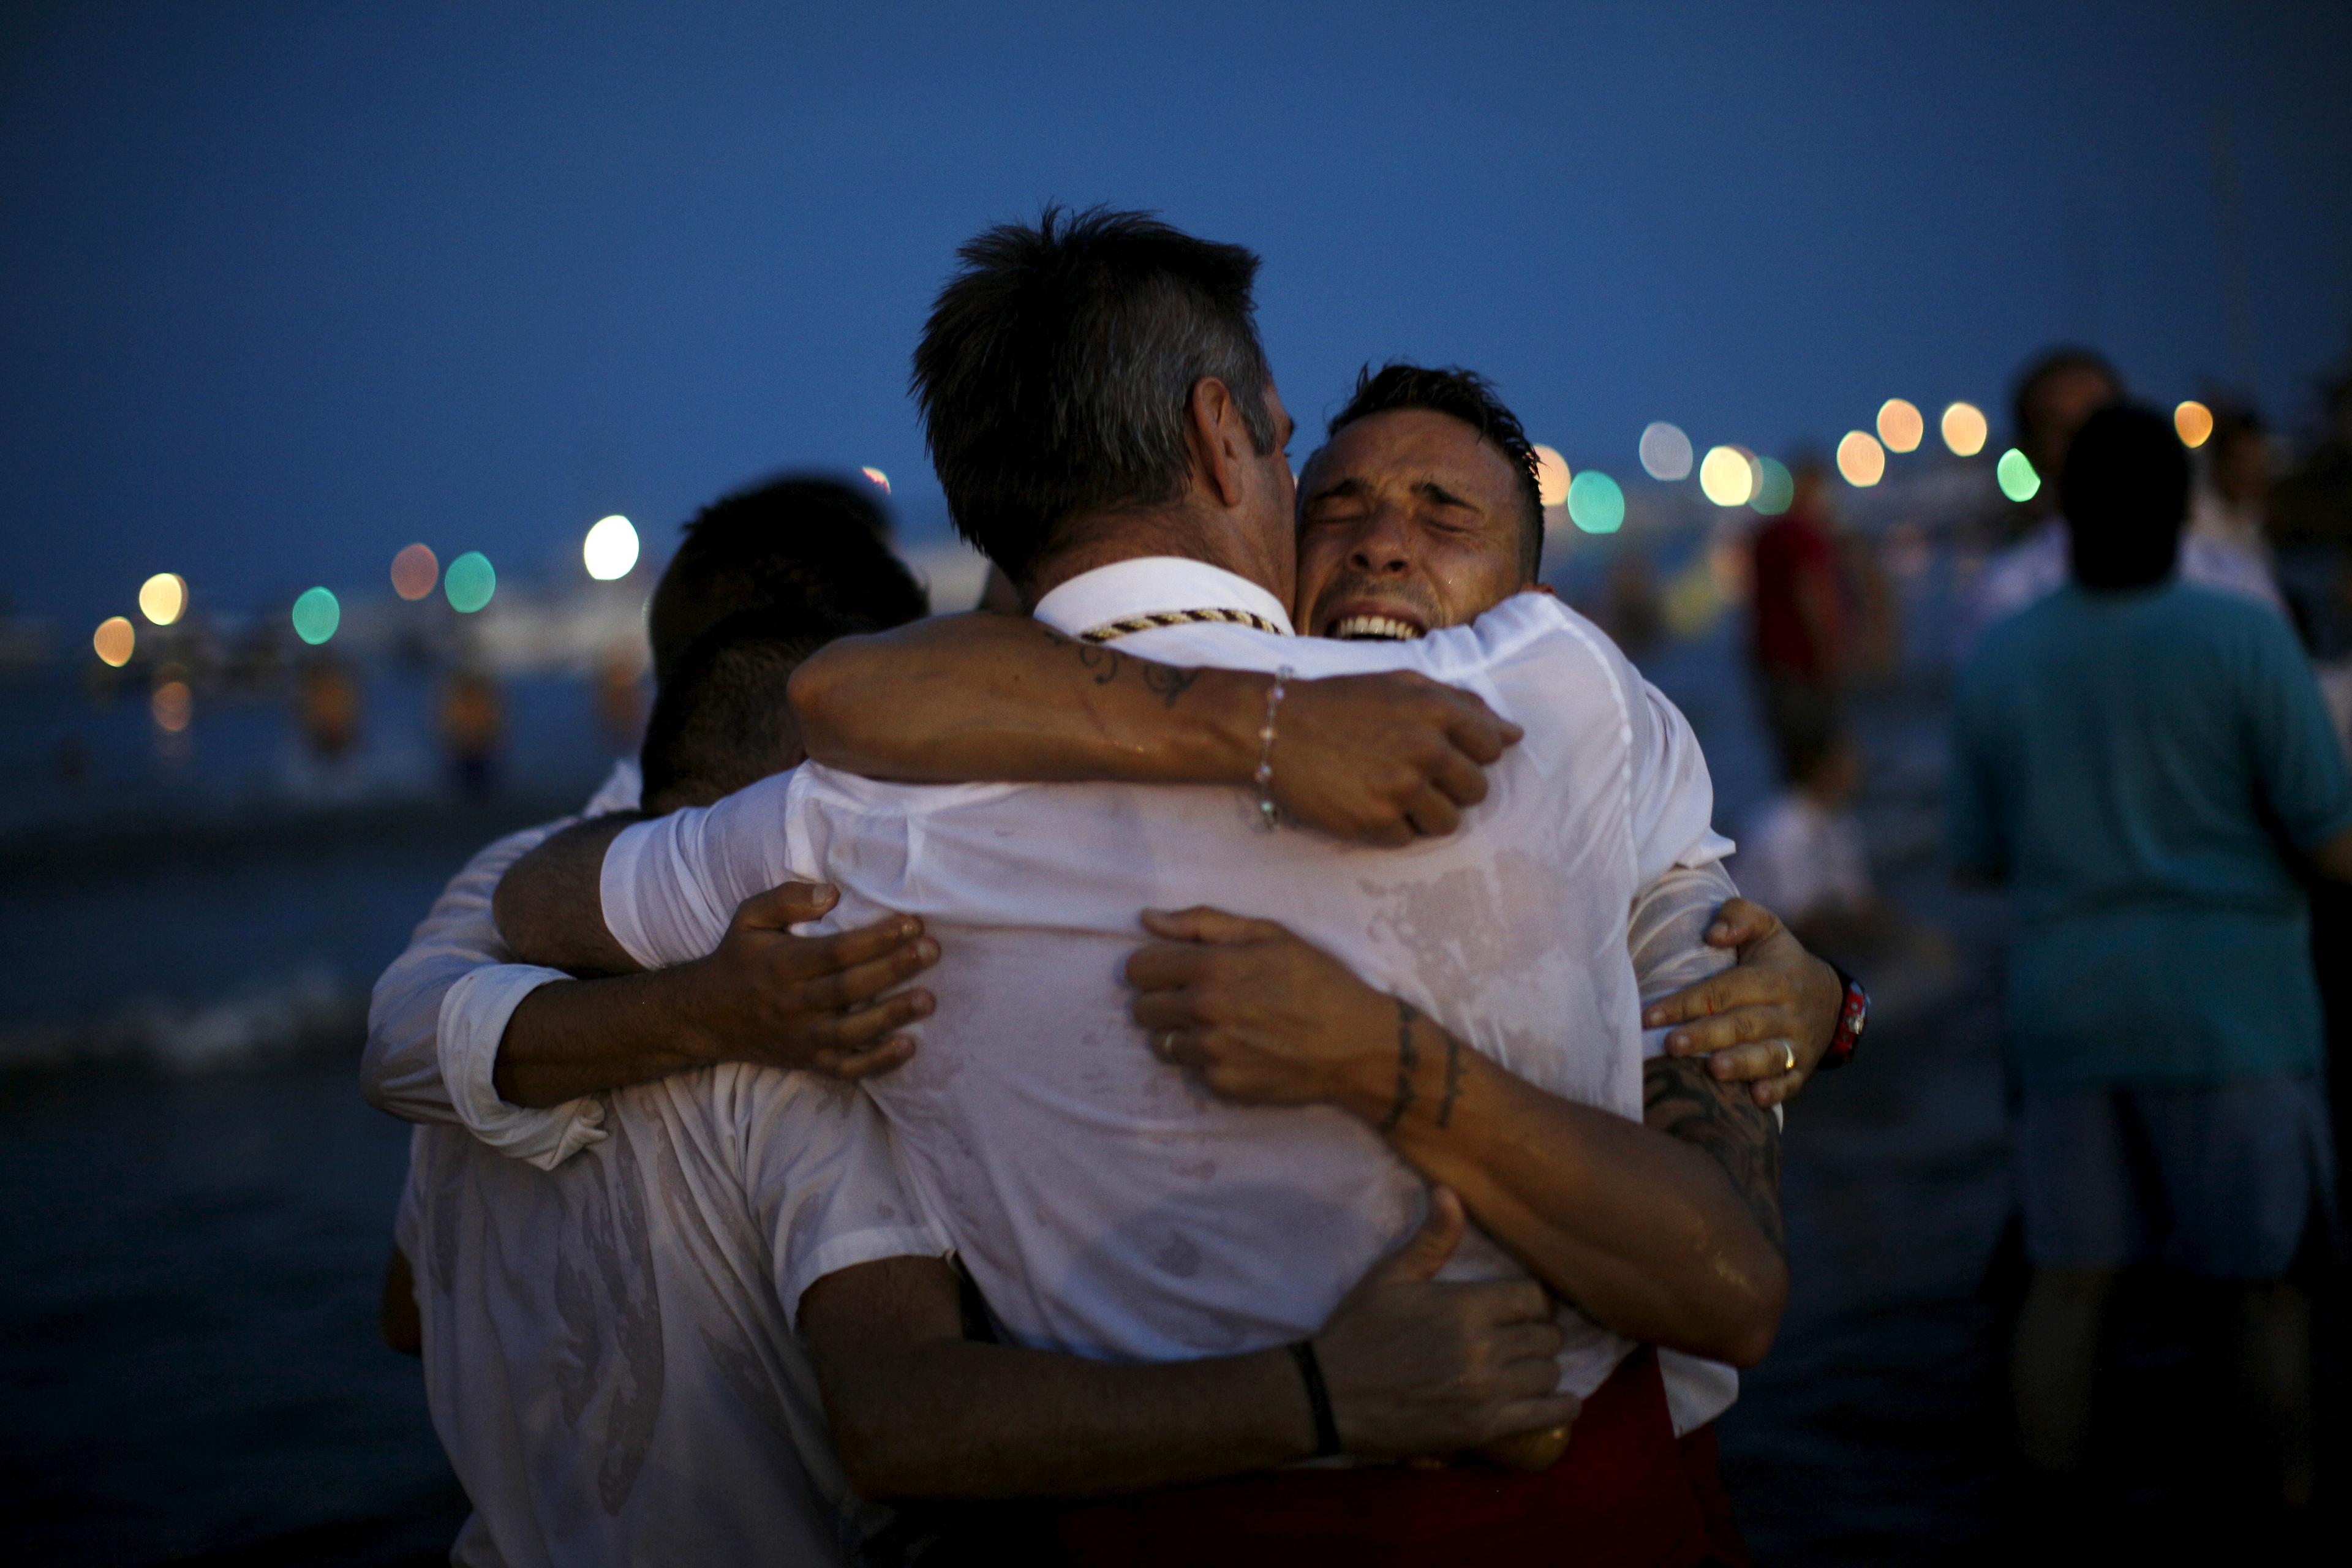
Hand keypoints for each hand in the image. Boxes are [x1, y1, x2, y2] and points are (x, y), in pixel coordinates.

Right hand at [676, 882, 938, 1079]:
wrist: (706, 1017)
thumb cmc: (740, 958)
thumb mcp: (749, 917)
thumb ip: (786, 898)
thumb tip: (832, 892)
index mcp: (781, 964)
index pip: (835, 951)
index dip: (875, 938)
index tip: (912, 922)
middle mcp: (792, 1004)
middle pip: (849, 988)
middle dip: (894, 969)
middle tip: (932, 950)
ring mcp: (802, 1037)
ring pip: (852, 1032)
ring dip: (892, 1016)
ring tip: (928, 999)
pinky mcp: (809, 1061)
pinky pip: (846, 1068)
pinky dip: (878, 1063)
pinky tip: (909, 1047)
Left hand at [1125, 907, 1394, 1115]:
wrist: (1355, 1044)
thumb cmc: (1317, 980)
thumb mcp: (1268, 934)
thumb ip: (1202, 923)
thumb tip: (1147, 918)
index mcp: (1210, 967)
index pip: (1138, 968)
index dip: (1153, 965)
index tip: (1173, 968)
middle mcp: (1203, 1011)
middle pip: (1141, 1008)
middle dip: (1162, 1000)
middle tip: (1195, 997)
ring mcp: (1211, 1052)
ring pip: (1160, 1043)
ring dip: (1179, 1033)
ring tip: (1217, 1025)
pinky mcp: (1222, 1084)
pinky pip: (1191, 1070)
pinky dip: (1206, 1059)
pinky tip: (1238, 1048)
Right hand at [1266, 672, 1521, 845]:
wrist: (1274, 728)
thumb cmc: (1340, 703)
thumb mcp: (1401, 684)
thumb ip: (1462, 704)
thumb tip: (1513, 734)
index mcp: (1437, 710)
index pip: (1492, 746)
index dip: (1469, 752)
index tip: (1439, 751)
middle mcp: (1426, 750)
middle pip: (1477, 790)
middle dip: (1451, 786)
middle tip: (1411, 774)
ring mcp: (1402, 789)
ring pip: (1448, 822)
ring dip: (1425, 813)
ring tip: (1389, 791)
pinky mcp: (1377, 823)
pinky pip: (1409, 839)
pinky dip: (1391, 827)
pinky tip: (1365, 802)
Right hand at [1312, 1187, 1578, 1460]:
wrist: (1330, 1396)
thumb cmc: (1360, 1332)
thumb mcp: (1390, 1277)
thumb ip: (1432, 1239)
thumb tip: (1450, 1191)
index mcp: (1465, 1306)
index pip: (1535, 1297)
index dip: (1534, 1301)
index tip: (1524, 1307)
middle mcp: (1484, 1348)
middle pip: (1547, 1336)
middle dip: (1540, 1334)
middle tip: (1525, 1338)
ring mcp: (1487, 1391)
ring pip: (1549, 1373)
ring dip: (1544, 1368)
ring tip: (1528, 1367)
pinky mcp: (1484, 1428)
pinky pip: (1547, 1417)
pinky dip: (1560, 1408)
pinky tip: (1558, 1401)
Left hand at [1641, 897, 1839, 1107]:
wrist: (1831, 998)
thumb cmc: (1780, 961)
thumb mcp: (1767, 927)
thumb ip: (1739, 916)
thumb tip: (1712, 934)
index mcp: (1772, 977)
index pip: (1724, 990)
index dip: (1688, 1002)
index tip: (1651, 1016)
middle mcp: (1785, 1012)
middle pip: (1743, 1024)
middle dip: (1706, 1035)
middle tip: (1672, 1045)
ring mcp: (1796, 1043)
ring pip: (1769, 1056)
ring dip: (1741, 1064)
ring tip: (1713, 1071)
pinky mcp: (1802, 1069)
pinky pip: (1791, 1083)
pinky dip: (1776, 1091)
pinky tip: (1756, 1097)